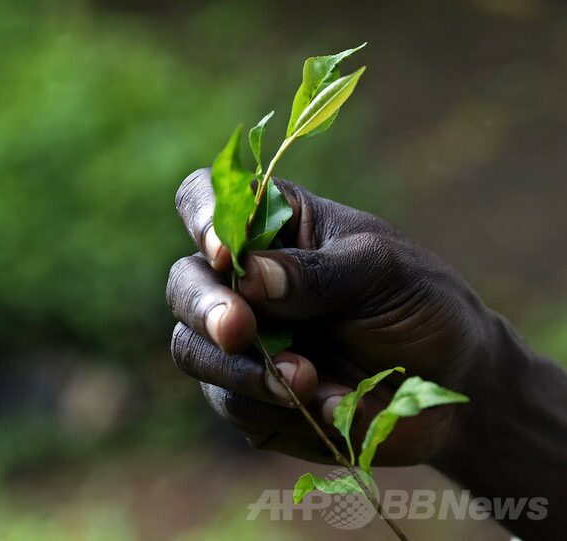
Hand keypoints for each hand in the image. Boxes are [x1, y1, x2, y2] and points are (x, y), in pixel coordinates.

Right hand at [166, 168, 488, 465]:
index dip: (202, 217)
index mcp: (273, 226)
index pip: (207, 198)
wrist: (449, 386)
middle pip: (184, 282)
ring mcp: (240, 342)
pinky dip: (272, 408)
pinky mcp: (248, 396)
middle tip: (239, 330)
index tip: (225, 253)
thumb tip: (248, 274)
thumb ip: (317, 273)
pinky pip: (230, 402)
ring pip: (192, 349)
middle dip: (206, 309)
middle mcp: (243, 281)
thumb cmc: (419, 303)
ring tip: (306, 381)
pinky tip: (325, 404)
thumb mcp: (381, 272)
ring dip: (239, 369)